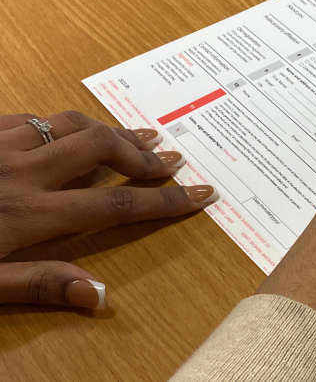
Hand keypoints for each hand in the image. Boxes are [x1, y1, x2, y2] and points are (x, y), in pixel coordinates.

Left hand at [0, 111, 217, 309]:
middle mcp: (22, 171)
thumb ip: (37, 285)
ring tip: (137, 136)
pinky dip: (60, 124)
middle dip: (142, 154)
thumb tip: (96, 294)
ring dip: (109, 129)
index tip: (199, 195)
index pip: (113, 204)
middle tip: (168, 161)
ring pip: (70, 123)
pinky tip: (71, 131)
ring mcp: (2, 145)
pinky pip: (30, 117)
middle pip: (100, 147)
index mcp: (28, 212)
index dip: (162, 201)